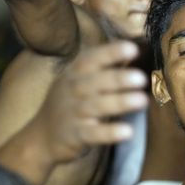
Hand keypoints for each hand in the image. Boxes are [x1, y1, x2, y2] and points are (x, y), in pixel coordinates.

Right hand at [32, 41, 148, 163]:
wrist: (42, 136)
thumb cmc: (71, 102)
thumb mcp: (79, 80)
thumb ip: (104, 68)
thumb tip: (137, 49)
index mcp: (75, 73)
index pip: (91, 59)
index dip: (111, 53)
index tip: (132, 48)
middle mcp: (73, 90)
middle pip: (95, 81)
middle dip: (118, 78)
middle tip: (141, 78)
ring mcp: (73, 113)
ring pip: (97, 106)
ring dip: (120, 102)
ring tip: (142, 100)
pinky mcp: (76, 135)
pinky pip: (93, 133)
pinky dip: (110, 132)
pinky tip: (128, 131)